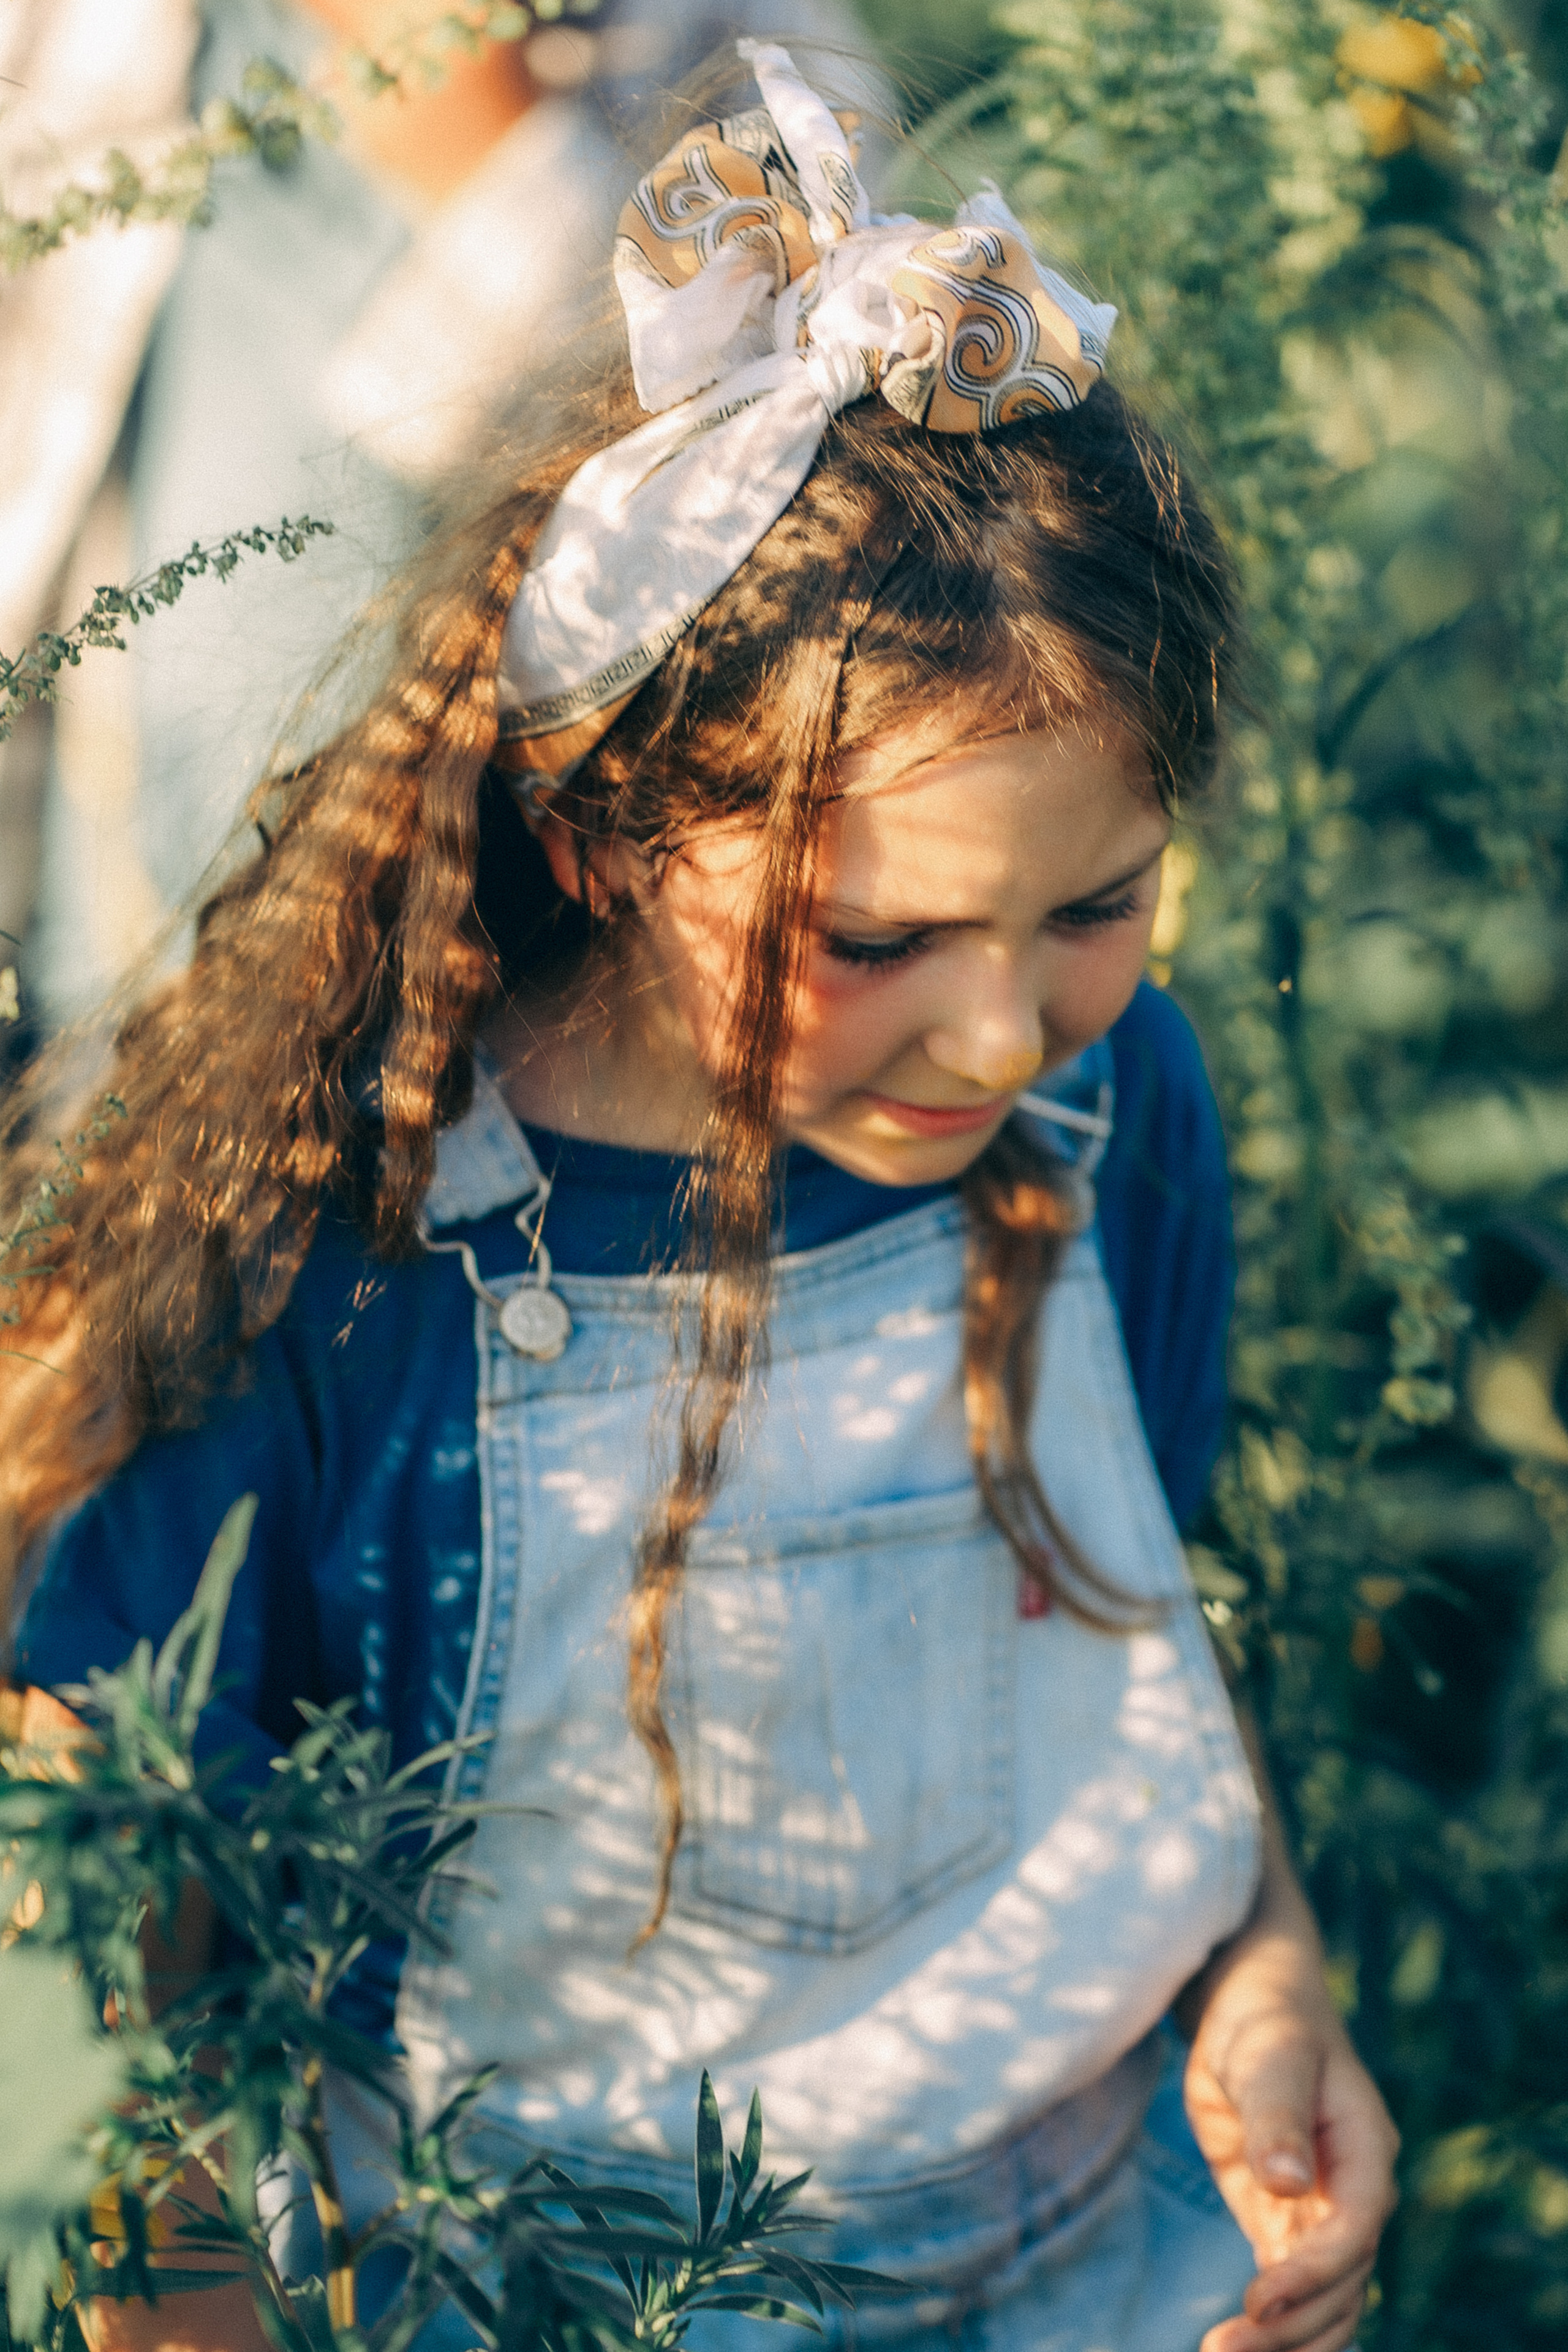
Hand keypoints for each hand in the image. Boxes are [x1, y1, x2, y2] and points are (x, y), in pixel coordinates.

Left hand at [1180, 1886, 1398, 2351]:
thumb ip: (1277, 2116)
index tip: (1259, 2296)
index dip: (1313, 2272)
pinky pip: (1290, 2285)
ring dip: (1284, 2336)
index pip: (1354, 2231)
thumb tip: (1289, 2183)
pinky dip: (1272, 2320)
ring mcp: (1320, 2211)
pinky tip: (1235, 2344)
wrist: (1249, 1999)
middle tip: (1226, 2350)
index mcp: (1366, 2151)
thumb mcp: (1270, 2054)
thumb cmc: (1267, 2017)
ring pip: (1323, 2299)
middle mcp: (1353, 2193)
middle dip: (1294, 2324)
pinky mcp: (1282, 2218)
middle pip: (1341, 2283)